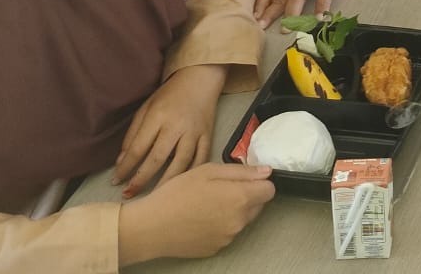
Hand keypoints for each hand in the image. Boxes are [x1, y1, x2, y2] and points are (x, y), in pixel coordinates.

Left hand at [114, 64, 225, 194]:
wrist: (201, 78)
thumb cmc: (170, 94)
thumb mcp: (146, 107)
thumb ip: (133, 134)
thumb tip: (121, 162)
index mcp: (158, 116)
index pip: (138, 148)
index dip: (125, 168)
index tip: (116, 181)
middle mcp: (177, 125)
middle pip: (157, 159)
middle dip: (141, 180)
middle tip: (128, 193)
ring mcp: (194, 132)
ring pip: (180, 163)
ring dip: (165, 183)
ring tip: (154, 198)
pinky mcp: (208, 136)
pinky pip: (200, 160)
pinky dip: (190, 175)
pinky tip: (181, 187)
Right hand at [117, 162, 274, 264]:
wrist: (150, 227)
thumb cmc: (176, 194)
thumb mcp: (207, 171)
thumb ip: (241, 171)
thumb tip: (266, 172)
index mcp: (239, 198)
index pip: (270, 190)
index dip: (260, 182)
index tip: (245, 179)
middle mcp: (239, 221)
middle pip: (258, 206)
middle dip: (246, 196)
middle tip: (220, 190)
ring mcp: (228, 238)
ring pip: (242, 220)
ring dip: (233, 211)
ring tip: (207, 204)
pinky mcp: (217, 249)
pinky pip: (227, 233)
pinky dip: (220, 226)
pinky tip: (201, 219)